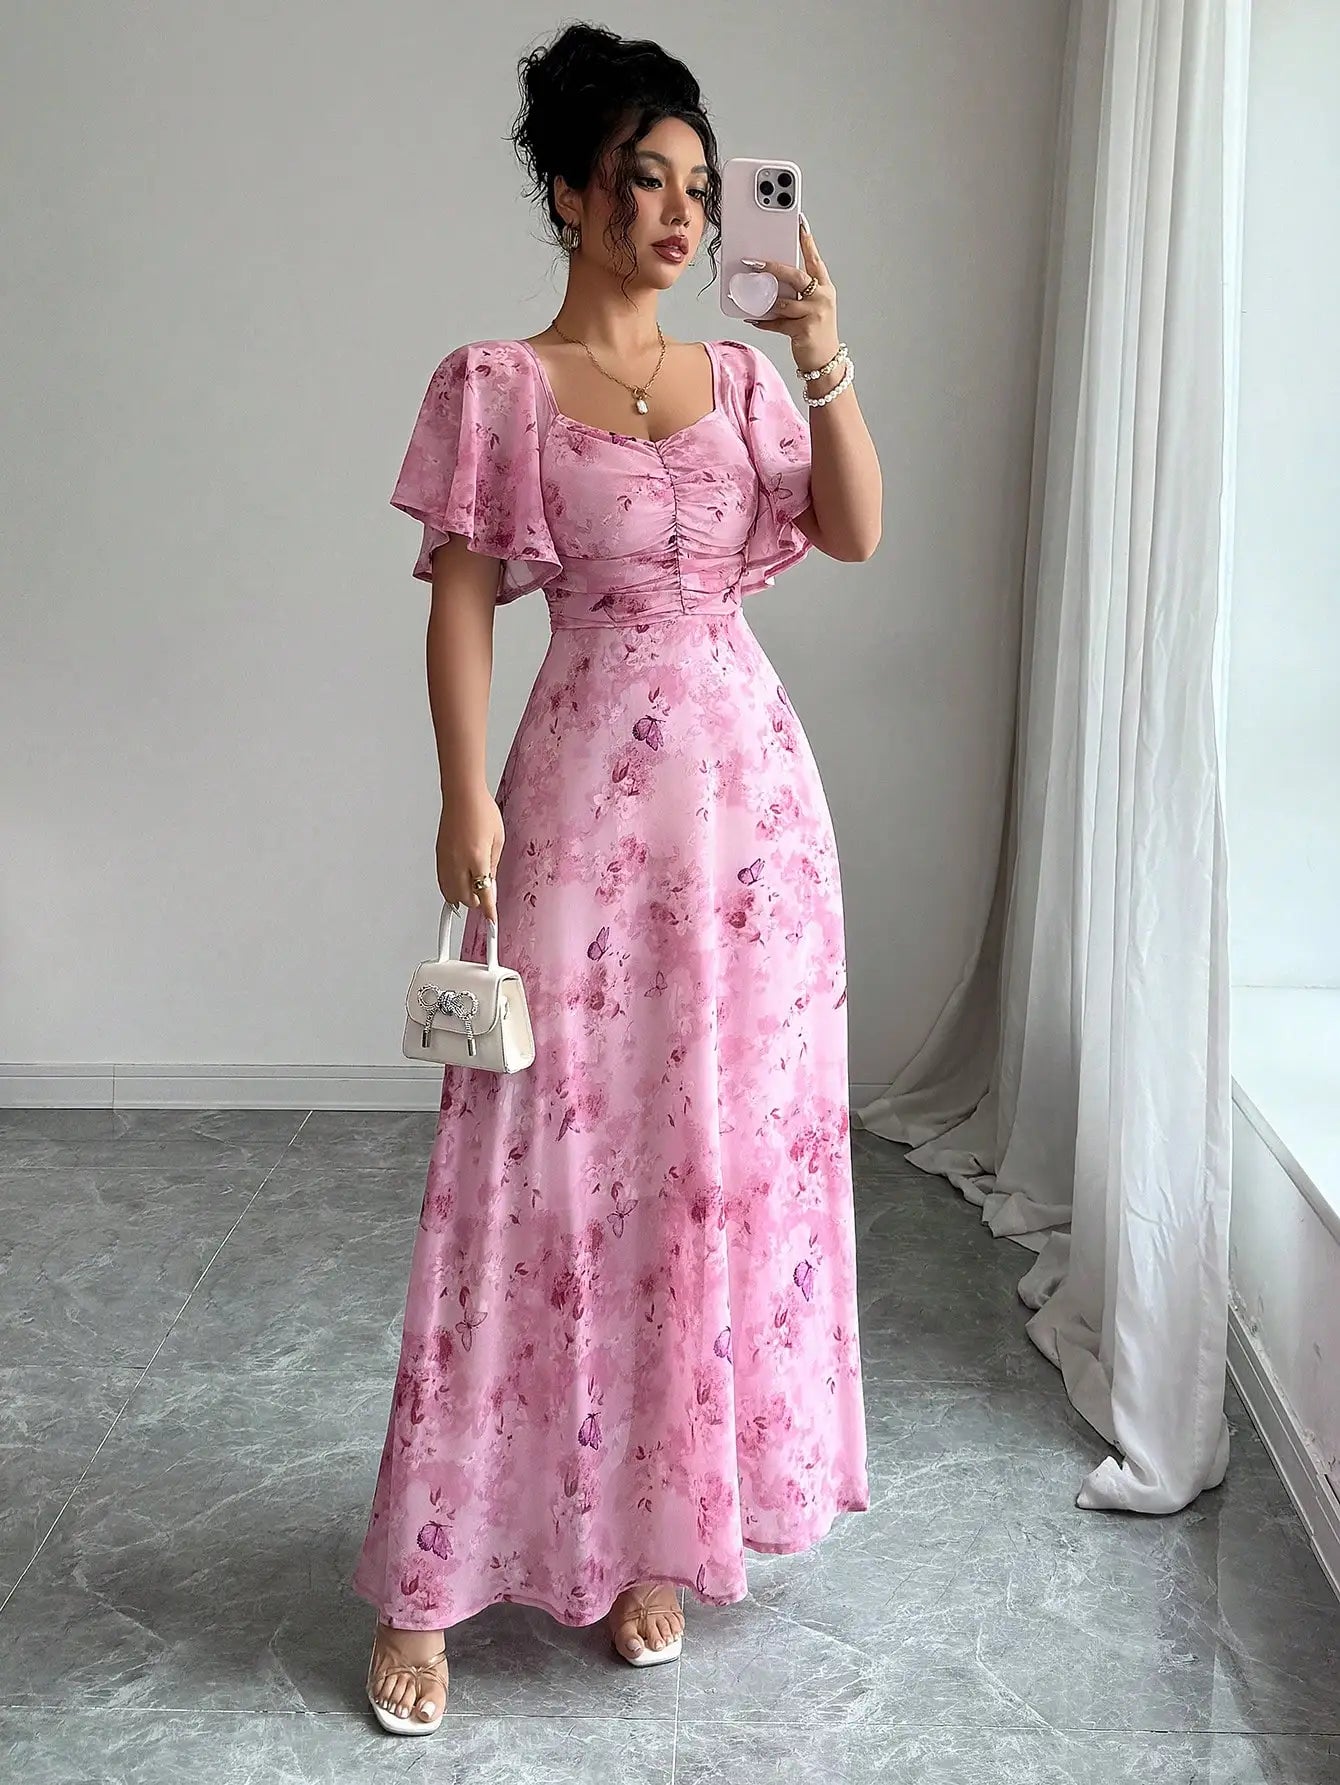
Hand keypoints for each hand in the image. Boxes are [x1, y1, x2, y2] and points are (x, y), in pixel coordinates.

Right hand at [436, 788, 502, 926]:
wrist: (461, 795)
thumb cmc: (482, 811)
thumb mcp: (498, 840)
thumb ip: (493, 865)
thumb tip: (490, 885)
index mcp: (477, 858)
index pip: (484, 893)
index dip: (489, 911)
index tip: (492, 922)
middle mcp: (458, 862)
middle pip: (465, 898)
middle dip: (477, 902)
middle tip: (486, 898)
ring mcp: (446, 860)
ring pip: (451, 893)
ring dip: (463, 898)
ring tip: (473, 892)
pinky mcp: (439, 857)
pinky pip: (442, 882)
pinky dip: (450, 889)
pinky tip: (457, 888)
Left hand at [744, 213, 840, 370]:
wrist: (826, 360)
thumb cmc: (816, 332)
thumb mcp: (813, 307)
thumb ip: (799, 293)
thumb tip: (772, 281)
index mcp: (824, 288)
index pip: (814, 260)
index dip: (807, 242)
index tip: (800, 223)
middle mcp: (822, 297)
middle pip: (795, 276)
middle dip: (772, 268)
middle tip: (753, 262)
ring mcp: (815, 314)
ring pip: (783, 302)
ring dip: (765, 302)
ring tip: (751, 298)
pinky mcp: (804, 330)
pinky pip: (777, 323)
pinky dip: (764, 322)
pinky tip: (754, 320)